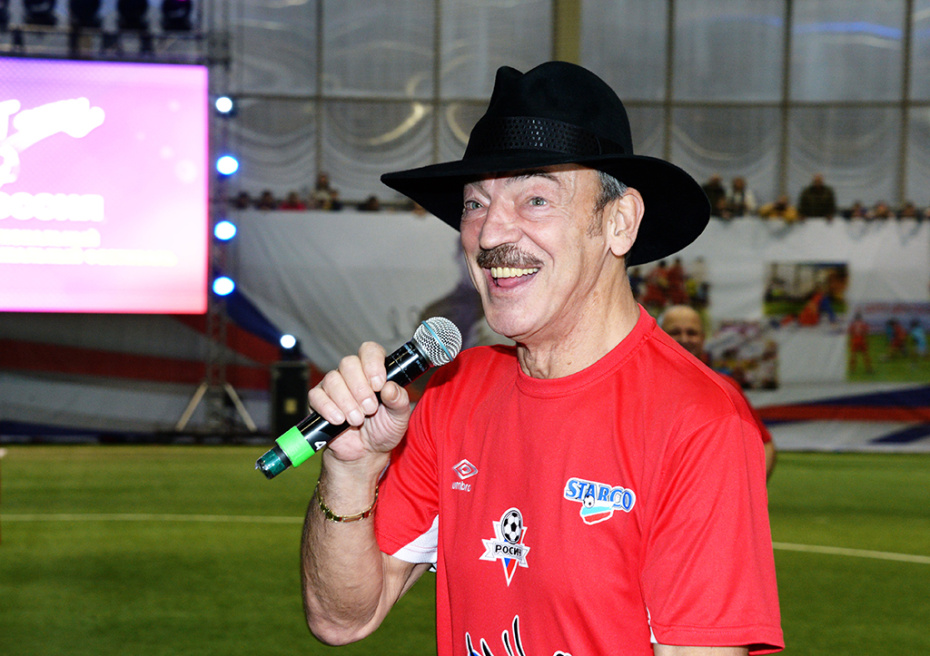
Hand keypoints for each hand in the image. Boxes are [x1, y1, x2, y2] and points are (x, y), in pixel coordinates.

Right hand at [307, 341, 411, 463]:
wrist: (365, 453)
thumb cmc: (383, 430)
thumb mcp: (399, 417)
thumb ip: (399, 401)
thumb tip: (390, 387)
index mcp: (373, 371)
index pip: (369, 350)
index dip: (373, 363)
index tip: (379, 384)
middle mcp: (352, 374)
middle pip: (349, 363)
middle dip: (360, 388)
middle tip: (370, 409)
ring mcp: (334, 386)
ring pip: (333, 379)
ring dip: (347, 402)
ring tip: (357, 420)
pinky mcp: (318, 401)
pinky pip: (317, 396)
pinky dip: (329, 408)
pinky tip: (340, 420)